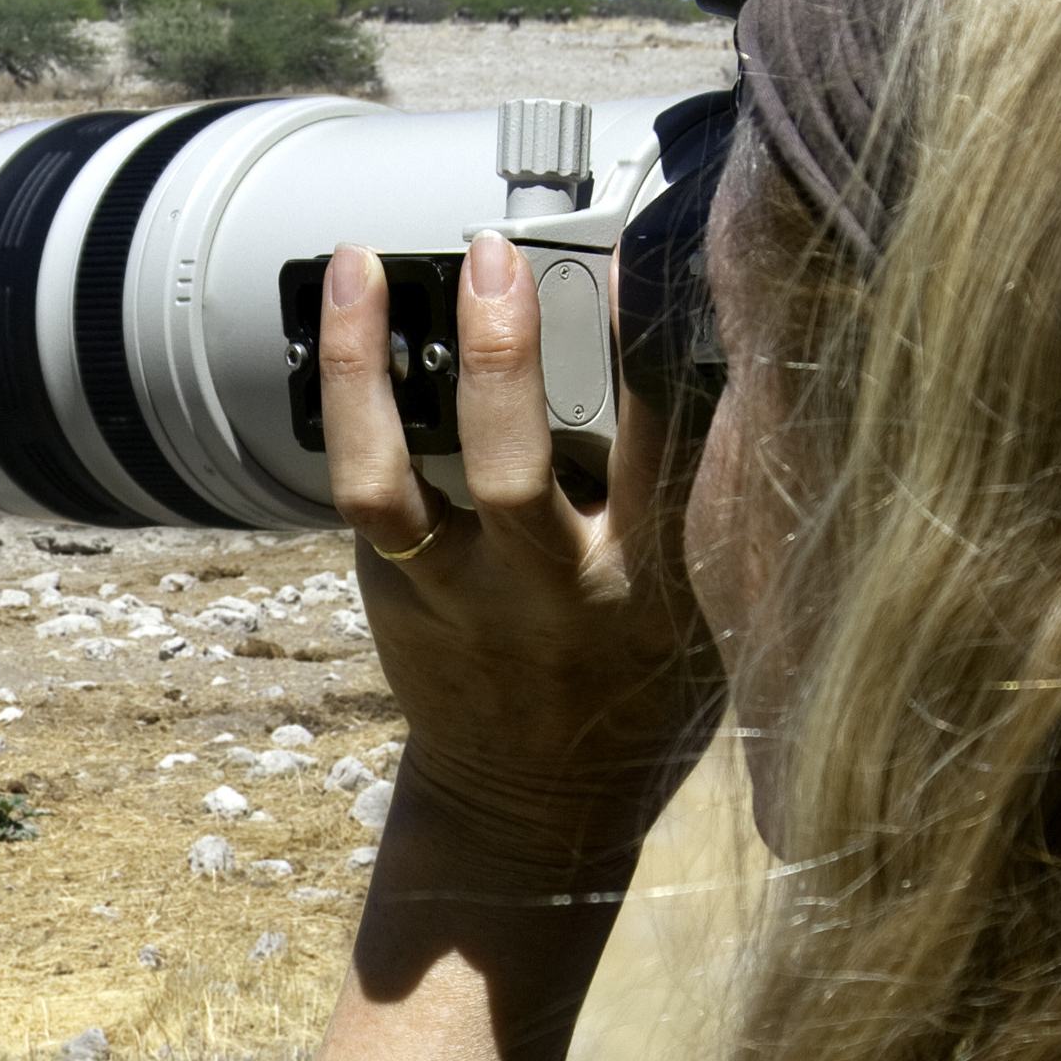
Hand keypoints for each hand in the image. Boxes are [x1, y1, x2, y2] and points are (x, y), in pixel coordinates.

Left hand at [320, 234, 717, 874]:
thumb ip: (703, 501)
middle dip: (502, 354)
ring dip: (367, 369)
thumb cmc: (639, 683)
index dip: (651, 345)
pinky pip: (362, 489)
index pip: (664, 445)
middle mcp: (548, 587)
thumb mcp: (708, 605)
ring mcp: (456, 593)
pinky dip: (351, 404)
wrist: (537, 804)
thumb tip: (714, 354)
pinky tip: (346, 325)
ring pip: (390, 480)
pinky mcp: (395, 590)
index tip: (642, 255)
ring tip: (360, 270)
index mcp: (650, 580)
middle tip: (493, 256)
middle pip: (513, 465)